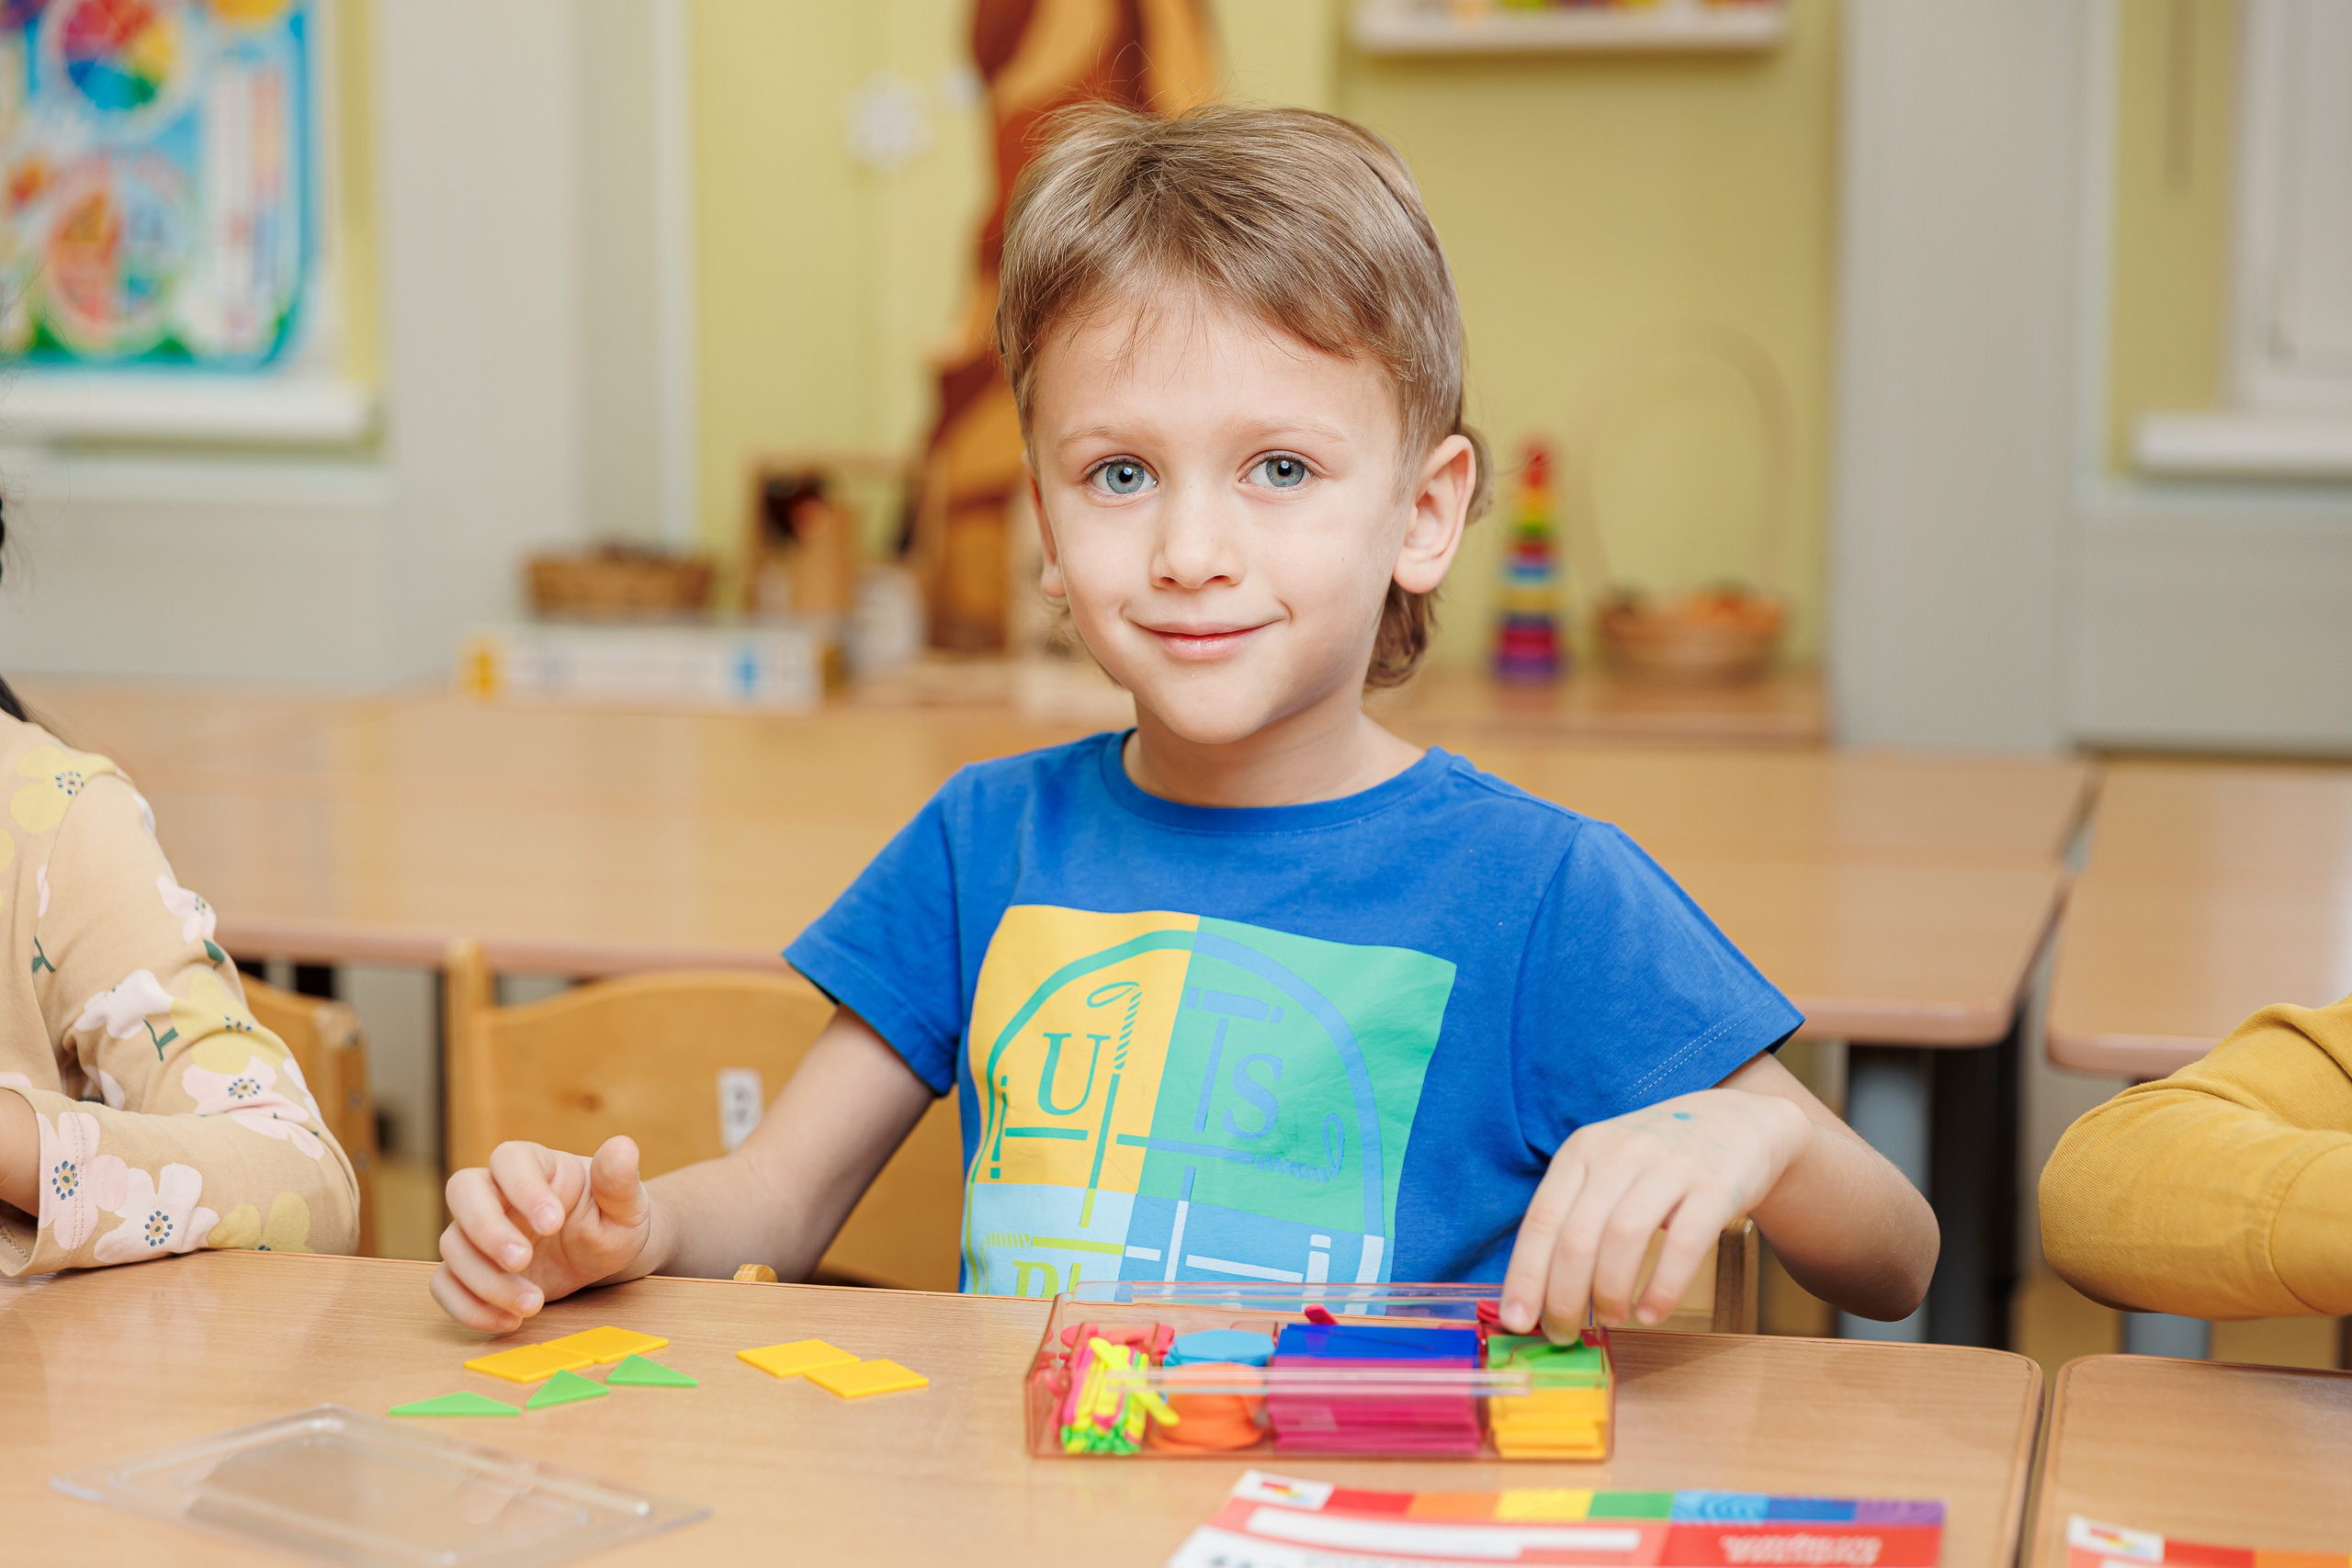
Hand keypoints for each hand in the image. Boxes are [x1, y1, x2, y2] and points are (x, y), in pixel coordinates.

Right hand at [431, 1137, 652, 1332]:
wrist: (603, 1253)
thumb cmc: (612, 1219)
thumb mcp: (625, 1204)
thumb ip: (620, 1180)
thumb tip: (623, 1147)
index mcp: (536, 1164)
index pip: (510, 1159)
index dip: (523, 1188)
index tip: (553, 1223)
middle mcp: (497, 1191)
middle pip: (463, 1191)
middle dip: (487, 1229)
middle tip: (523, 1261)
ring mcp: (478, 1230)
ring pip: (453, 1245)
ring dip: (487, 1280)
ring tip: (534, 1304)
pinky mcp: (470, 1268)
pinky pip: (445, 1283)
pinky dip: (468, 1307)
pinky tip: (509, 1321)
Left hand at [1499, 1087, 1806, 1339]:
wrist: (1737, 1123)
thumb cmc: (1657, 1162)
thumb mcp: (1607, 1170)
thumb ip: (1575, 1217)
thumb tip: (1538, 1292)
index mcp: (1582, 1151)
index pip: (1541, 1220)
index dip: (1525, 1275)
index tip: (1516, 1320)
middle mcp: (1620, 1153)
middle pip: (1577, 1236)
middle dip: (1564, 1297)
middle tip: (1564, 1334)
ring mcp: (1669, 1166)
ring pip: (1623, 1238)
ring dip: (1609, 1292)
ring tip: (1609, 1320)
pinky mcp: (1715, 1186)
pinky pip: (1684, 1244)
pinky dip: (1663, 1287)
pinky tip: (1650, 1313)